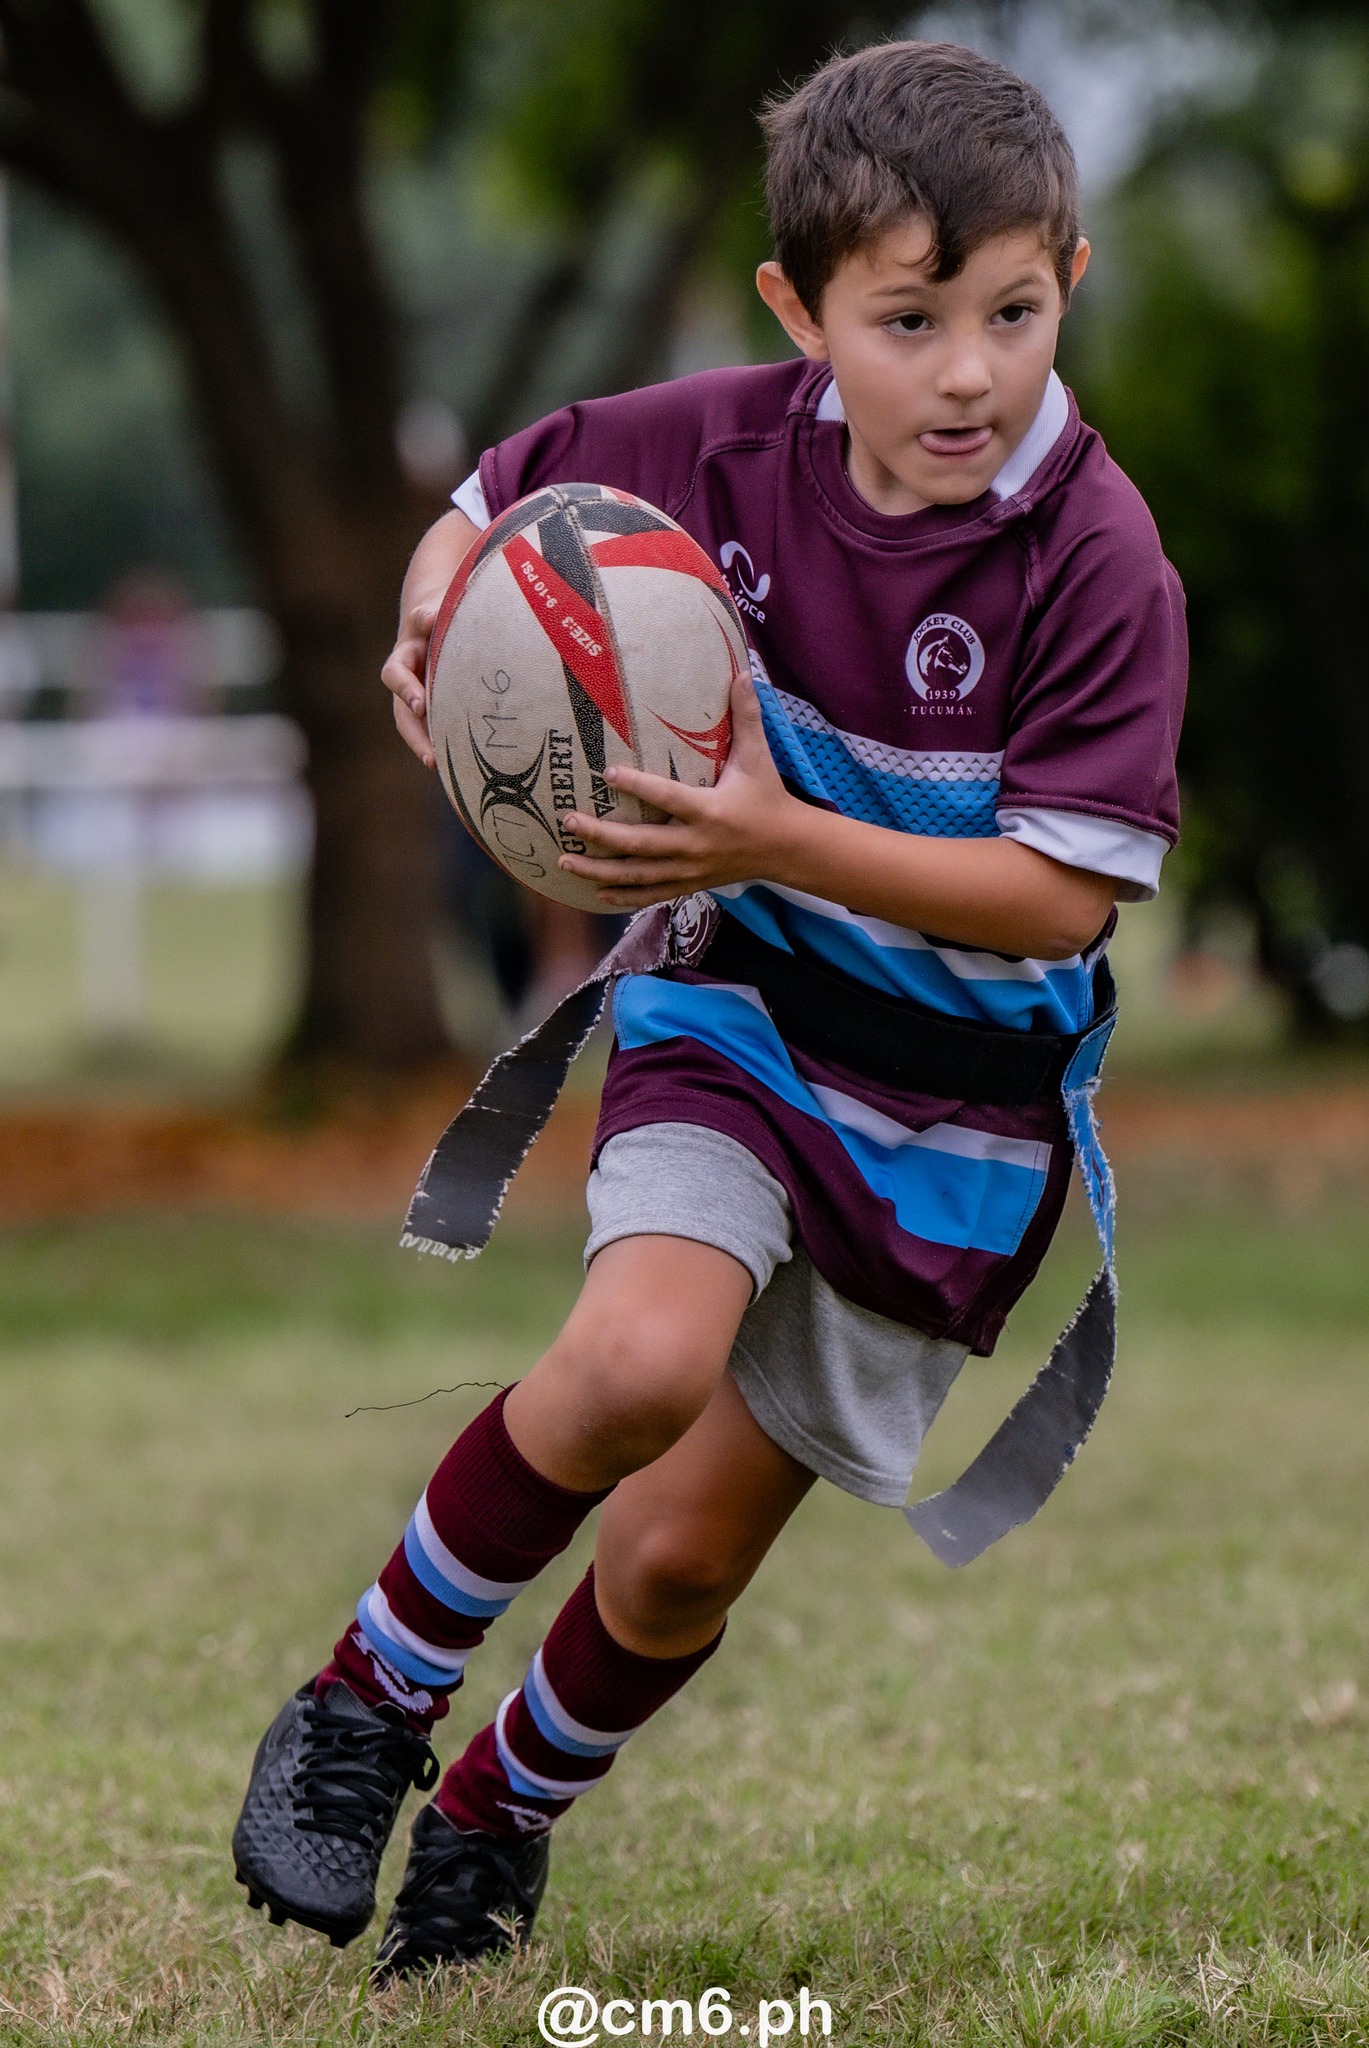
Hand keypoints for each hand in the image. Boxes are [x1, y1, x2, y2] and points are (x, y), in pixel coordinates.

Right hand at [381, 596, 439, 769]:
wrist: (438, 614)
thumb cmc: (439, 609)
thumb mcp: (434, 605)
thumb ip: (430, 612)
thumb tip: (429, 618)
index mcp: (405, 655)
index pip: (396, 674)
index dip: (406, 689)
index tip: (420, 704)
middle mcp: (407, 680)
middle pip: (403, 714)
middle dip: (415, 737)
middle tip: (431, 757)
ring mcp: (420, 695)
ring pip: (417, 727)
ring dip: (427, 747)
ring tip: (441, 768)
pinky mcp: (436, 706)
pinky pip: (436, 728)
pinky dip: (444, 744)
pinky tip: (462, 763)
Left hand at [557, 672, 801, 907]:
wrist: (787, 848)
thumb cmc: (768, 798)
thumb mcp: (759, 757)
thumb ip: (747, 715)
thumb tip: (742, 671)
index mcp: (710, 811)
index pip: (667, 797)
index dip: (637, 785)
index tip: (607, 772)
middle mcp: (695, 844)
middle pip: (640, 844)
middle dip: (601, 835)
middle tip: (568, 821)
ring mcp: (690, 869)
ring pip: (638, 875)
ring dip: (599, 870)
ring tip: (565, 860)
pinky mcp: (690, 884)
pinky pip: (651, 893)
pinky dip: (624, 895)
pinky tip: (596, 892)